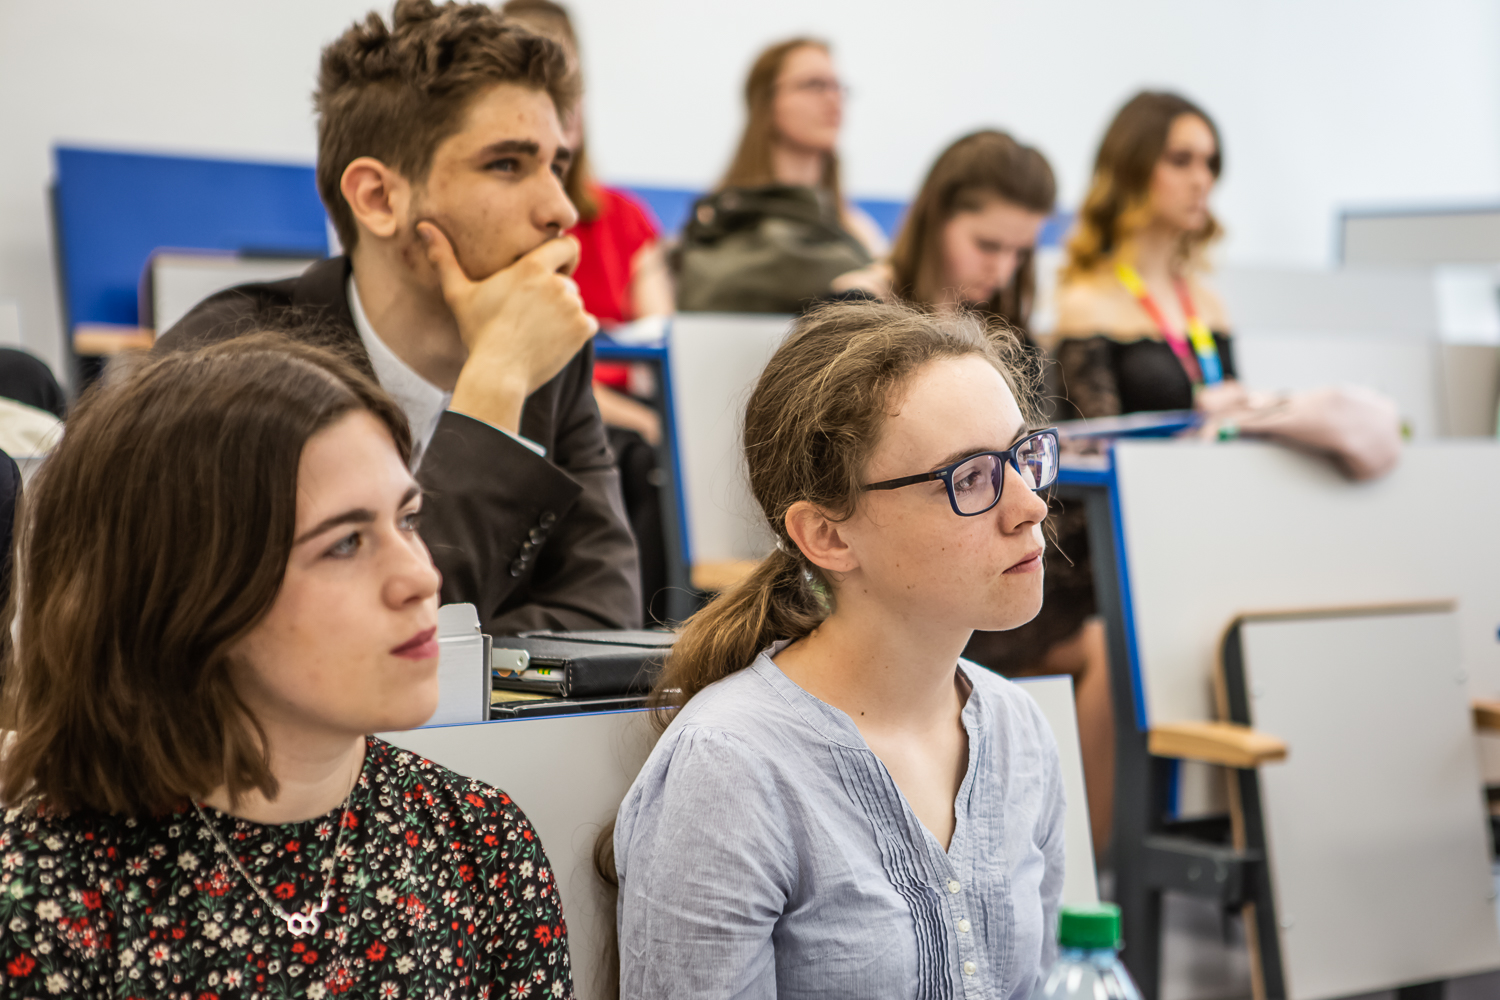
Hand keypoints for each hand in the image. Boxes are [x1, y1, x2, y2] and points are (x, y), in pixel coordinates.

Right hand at [419, 222, 598, 434]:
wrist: (499, 374)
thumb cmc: (477, 333)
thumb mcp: (458, 294)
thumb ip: (444, 258)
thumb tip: (422, 226)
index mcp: (532, 268)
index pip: (568, 245)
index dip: (562, 255)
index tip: (551, 269)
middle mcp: (557, 283)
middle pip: (566, 280)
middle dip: (553, 292)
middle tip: (529, 314)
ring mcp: (574, 307)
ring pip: (575, 303)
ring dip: (562, 313)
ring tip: (536, 330)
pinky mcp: (584, 329)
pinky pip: (587, 323)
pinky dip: (574, 332)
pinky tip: (550, 341)